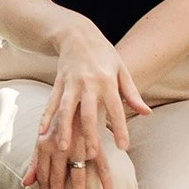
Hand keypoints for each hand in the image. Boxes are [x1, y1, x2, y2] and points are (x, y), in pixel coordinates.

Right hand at [22, 22, 148, 188]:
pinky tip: (42, 133)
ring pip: (66, 110)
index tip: (123, 147)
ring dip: (64, 129)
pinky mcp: (58, 83)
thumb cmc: (104, 54)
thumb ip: (132, 94)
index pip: (116, 109)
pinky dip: (46, 118)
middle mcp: (88, 84)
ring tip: (64, 148)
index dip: (120, 128)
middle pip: (88, 113)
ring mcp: (70, 84)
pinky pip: (50, 103)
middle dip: (90, 134)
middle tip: (92, 155)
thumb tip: (146, 113)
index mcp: (107, 81)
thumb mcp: (122, 70)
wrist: (78, 34)